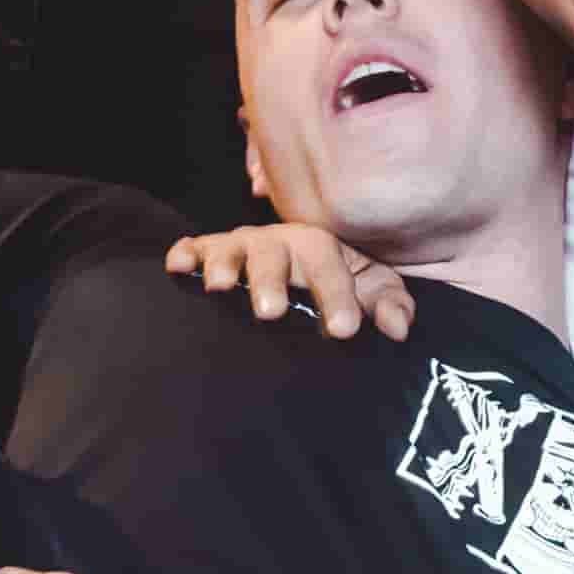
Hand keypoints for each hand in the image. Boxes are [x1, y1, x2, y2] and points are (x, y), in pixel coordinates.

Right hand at [159, 222, 411, 339]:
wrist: (302, 280)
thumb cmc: (336, 288)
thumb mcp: (370, 293)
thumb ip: (389, 306)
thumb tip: (396, 329)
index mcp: (320, 248)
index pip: (329, 265)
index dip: (336, 295)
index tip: (342, 330)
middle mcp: (279, 243)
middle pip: (274, 253)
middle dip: (271, 280)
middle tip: (270, 313)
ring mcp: (242, 248)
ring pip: (231, 248)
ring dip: (225, 265)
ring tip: (221, 288)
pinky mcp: (210, 255)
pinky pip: (194, 248)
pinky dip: (185, 254)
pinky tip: (177, 268)